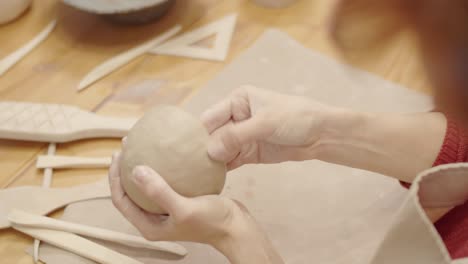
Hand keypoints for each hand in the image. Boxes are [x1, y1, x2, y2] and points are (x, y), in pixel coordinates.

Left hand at [108, 152, 245, 244]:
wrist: (236, 227)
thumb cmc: (212, 222)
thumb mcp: (184, 208)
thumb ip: (159, 191)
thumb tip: (135, 170)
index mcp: (149, 225)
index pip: (121, 200)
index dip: (115, 178)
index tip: (118, 155)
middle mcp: (155, 218)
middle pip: (131, 191)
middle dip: (125, 169)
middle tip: (127, 145)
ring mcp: (167, 209)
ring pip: (147, 185)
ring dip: (143, 166)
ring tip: (144, 144)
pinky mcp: (180, 200)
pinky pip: (166, 181)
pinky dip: (164, 167)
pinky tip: (170, 152)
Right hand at [201, 85, 339, 168]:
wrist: (321, 134)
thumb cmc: (296, 118)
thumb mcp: (265, 123)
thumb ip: (237, 136)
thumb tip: (211, 151)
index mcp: (237, 101)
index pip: (211, 117)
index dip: (200, 134)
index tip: (188, 151)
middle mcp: (235, 117)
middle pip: (212, 135)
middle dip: (204, 150)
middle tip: (191, 167)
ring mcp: (242, 137)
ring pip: (220, 150)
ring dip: (212, 161)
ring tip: (197, 175)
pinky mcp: (249, 153)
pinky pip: (231, 161)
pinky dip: (223, 169)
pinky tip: (212, 178)